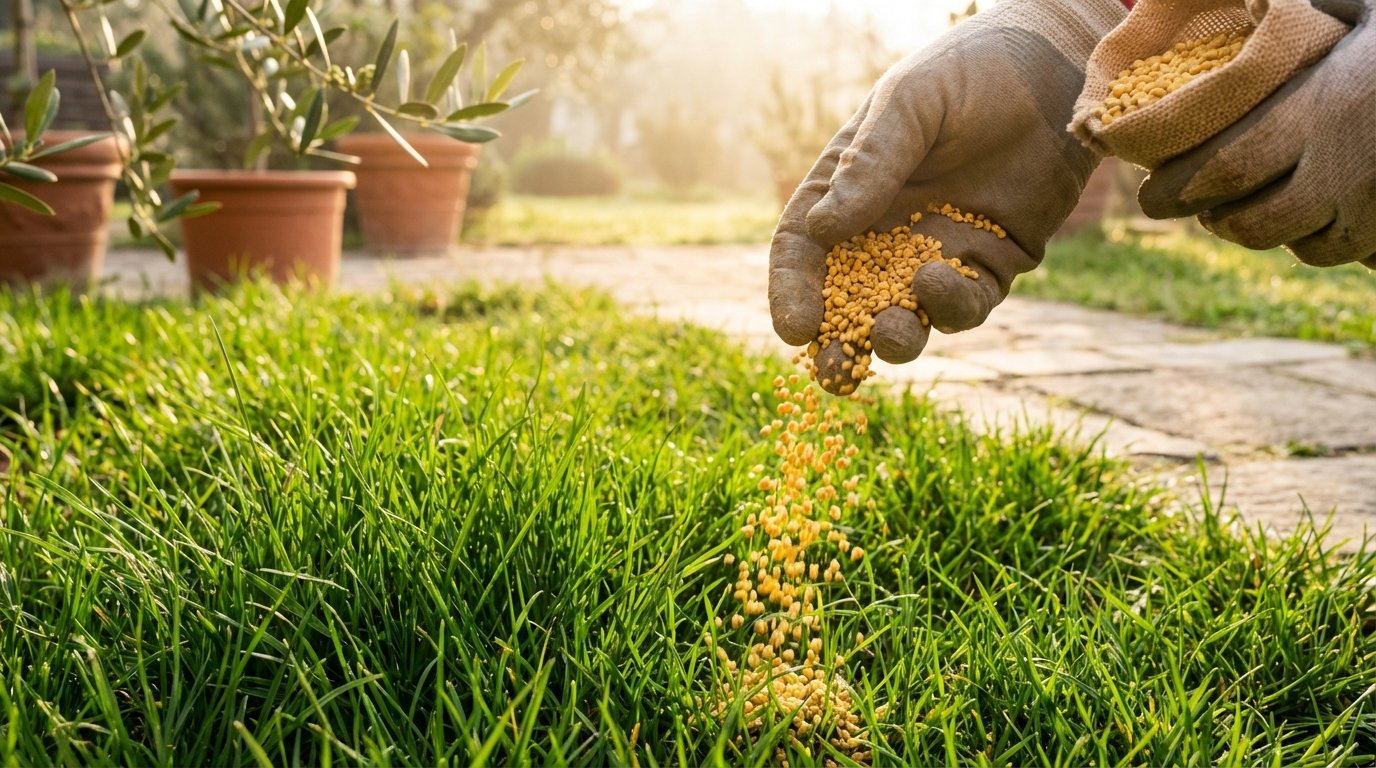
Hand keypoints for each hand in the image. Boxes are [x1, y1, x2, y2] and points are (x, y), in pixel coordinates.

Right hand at [769, 0, 1127, 391]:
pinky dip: (951, 308)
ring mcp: (937, 253)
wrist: (1057, 68)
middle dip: (837, 343)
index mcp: (846, 191)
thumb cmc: (970, 73)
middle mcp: (885, 231)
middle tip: (831, 371)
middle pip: (846, 300)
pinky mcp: (990, 264)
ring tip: (893, 335)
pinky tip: (943, 284)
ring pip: (907, 315)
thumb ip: (871, 163)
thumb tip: (825, 229)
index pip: (804, 250)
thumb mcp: (910, 104)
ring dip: (895, 338)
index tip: (794, 327)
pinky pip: (966, 304)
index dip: (793, 291)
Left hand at [1137, 0, 1375, 268]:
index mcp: (1325, 104)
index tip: (1148, 182)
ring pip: (1280, 239)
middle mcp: (1344, 161)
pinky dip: (1297, 241)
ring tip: (1223, 206)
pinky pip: (1326, 252)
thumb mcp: (1357, 9)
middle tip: (1166, 202)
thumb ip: (1307, 6)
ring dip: (1241, 228)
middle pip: (1245, 216)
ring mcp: (1370, 199)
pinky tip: (1290, 213)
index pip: (1224, 165)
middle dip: (1197, 214)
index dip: (1176, 185)